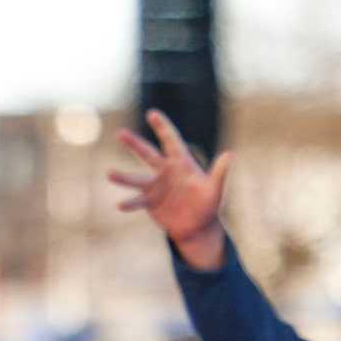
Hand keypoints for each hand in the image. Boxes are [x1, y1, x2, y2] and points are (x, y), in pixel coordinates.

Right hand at [110, 110, 232, 270]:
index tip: (152, 113)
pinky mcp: (150, 202)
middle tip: (121, 133)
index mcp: (182, 163)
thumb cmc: (209, 205)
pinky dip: (130, 203)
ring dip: (123, 177)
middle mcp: (165, 171)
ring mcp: (155, 186)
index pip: (171, 141)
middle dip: (135, 144)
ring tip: (109, 174)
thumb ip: (220, 172)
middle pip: (148, 154)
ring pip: (137, 178)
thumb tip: (230, 153)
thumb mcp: (216, 190)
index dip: (162, 127)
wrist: (197, 227)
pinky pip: (137, 201)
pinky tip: (120, 205)